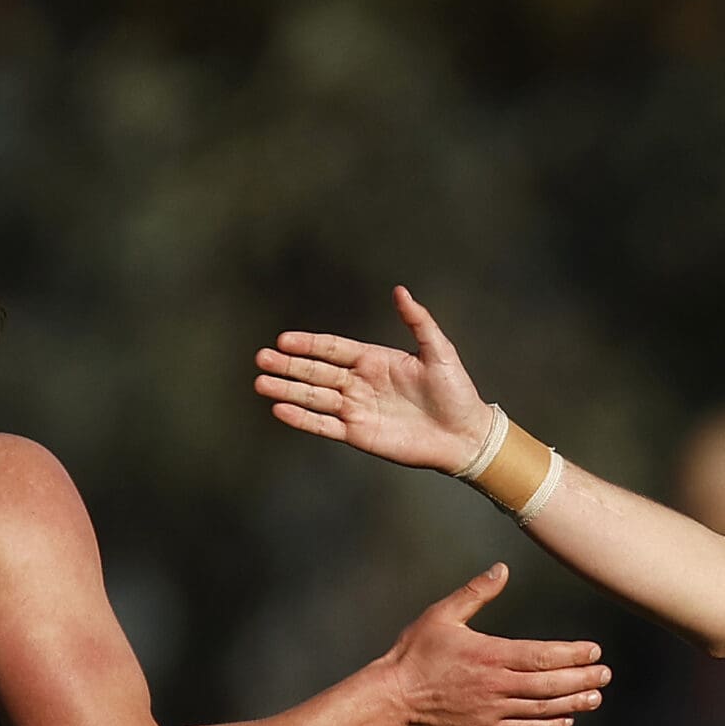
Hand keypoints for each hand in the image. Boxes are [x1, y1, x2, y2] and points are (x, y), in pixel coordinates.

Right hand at [256, 286, 494, 473]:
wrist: (463, 434)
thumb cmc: (456, 392)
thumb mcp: (439, 351)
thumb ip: (418, 321)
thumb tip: (400, 291)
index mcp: (375, 360)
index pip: (333, 349)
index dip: (308, 344)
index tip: (283, 340)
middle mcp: (360, 383)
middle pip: (316, 372)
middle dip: (288, 366)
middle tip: (261, 359)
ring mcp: (356, 409)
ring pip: (314, 398)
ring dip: (287, 391)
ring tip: (261, 384)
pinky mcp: (358, 434)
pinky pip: (324, 425)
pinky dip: (302, 419)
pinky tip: (281, 410)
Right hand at [381, 564, 610, 725]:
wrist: (393, 696)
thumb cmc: (416, 652)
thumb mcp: (442, 614)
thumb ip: (475, 592)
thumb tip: (501, 569)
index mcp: (489, 655)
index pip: (542, 655)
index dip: (572, 654)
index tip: (593, 651)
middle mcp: (496, 684)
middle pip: (549, 683)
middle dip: (581, 678)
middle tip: (605, 674)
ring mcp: (492, 710)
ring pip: (541, 708)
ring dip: (572, 703)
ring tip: (596, 698)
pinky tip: (566, 721)